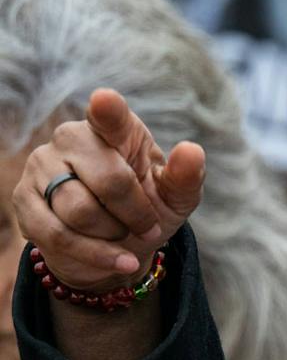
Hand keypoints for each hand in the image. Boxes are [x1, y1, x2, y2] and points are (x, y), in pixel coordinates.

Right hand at [15, 90, 204, 292]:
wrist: (117, 245)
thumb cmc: (149, 208)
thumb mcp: (175, 197)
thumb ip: (185, 176)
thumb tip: (191, 151)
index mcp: (117, 129)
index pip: (111, 118)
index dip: (108, 110)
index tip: (104, 100)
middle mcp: (72, 138)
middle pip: (109, 181)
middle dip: (136, 214)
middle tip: (147, 226)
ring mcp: (42, 166)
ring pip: (79, 211)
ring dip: (113, 234)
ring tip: (124, 234)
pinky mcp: (23, 199)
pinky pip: (57, 234)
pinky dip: (94, 254)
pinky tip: (117, 259)